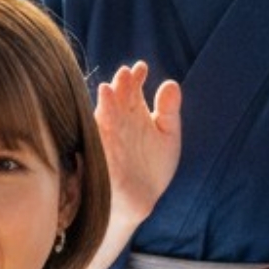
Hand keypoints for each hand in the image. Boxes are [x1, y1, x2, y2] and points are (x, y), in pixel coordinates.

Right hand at [94, 61, 180, 228]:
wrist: (140, 200)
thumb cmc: (153, 168)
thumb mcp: (168, 136)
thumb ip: (169, 111)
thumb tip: (171, 83)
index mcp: (134, 113)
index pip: (132, 89)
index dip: (135, 78)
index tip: (141, 68)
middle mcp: (119, 122)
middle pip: (117, 98)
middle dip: (120, 86)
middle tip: (126, 73)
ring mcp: (108, 138)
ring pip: (104, 115)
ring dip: (105, 104)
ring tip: (108, 89)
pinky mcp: (101, 156)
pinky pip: (98, 141)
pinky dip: (99, 130)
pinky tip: (101, 119)